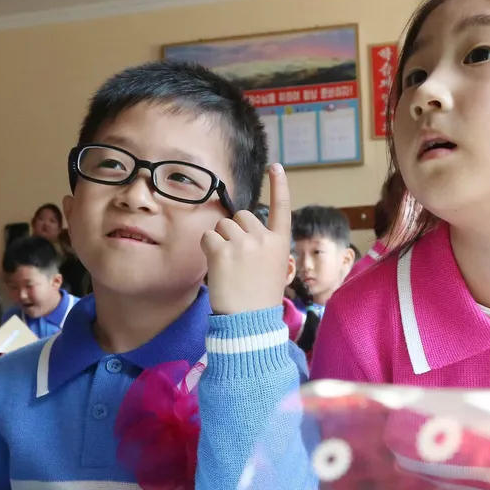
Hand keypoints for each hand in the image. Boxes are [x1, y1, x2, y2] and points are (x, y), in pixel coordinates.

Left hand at [202, 164, 291, 315]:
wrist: (250, 323)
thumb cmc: (259, 298)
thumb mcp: (272, 268)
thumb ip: (262, 246)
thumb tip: (240, 228)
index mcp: (280, 243)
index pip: (282, 208)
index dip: (279, 185)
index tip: (276, 166)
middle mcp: (264, 238)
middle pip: (241, 216)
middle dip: (234, 231)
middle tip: (237, 259)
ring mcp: (243, 243)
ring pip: (222, 225)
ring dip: (220, 240)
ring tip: (228, 266)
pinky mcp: (223, 250)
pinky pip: (208, 237)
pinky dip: (208, 249)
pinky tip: (217, 267)